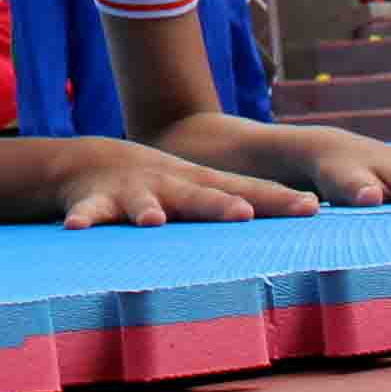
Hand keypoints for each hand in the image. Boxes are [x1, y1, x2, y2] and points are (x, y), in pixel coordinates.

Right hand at [57, 142, 317, 230]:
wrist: (96, 162)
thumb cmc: (167, 184)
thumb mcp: (206, 191)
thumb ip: (250, 203)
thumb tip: (314, 214)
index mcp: (203, 186)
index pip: (248, 193)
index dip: (278, 201)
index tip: (309, 209)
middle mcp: (172, 186)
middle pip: (200, 197)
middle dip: (220, 206)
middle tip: (243, 214)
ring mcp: (134, 192)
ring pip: (142, 202)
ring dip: (146, 210)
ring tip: (152, 220)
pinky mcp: (96, 201)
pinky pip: (89, 212)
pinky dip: (83, 218)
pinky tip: (75, 229)